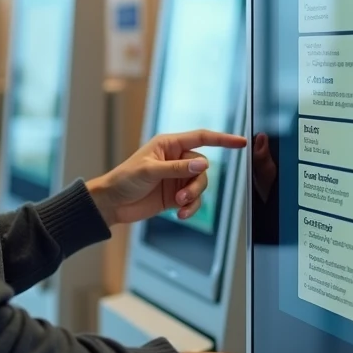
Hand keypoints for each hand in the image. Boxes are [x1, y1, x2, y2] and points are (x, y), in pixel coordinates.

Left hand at [86, 130, 246, 226]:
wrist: (112, 203)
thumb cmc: (124, 179)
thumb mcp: (150, 171)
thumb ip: (178, 168)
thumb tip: (203, 164)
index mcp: (169, 145)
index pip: (202, 138)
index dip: (223, 139)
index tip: (241, 143)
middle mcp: (176, 159)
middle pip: (202, 167)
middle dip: (197, 183)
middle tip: (183, 196)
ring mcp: (177, 177)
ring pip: (200, 185)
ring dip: (194, 197)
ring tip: (180, 206)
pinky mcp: (176, 195)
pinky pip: (193, 200)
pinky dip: (191, 208)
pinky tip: (181, 215)